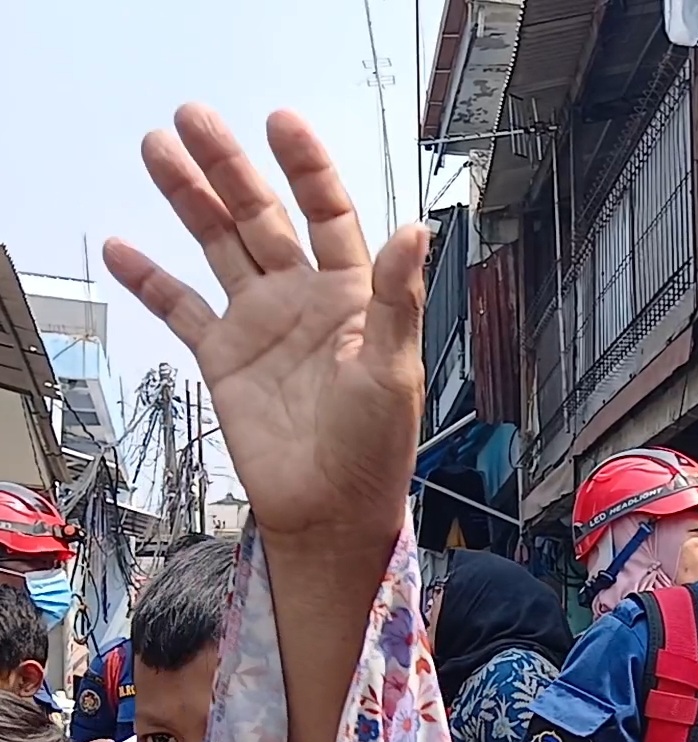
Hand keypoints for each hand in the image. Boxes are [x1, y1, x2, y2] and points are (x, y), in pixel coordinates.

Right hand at [103, 105, 426, 551]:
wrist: (330, 509)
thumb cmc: (376, 446)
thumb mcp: (394, 368)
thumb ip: (396, 297)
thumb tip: (415, 232)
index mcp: (352, 295)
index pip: (329, 214)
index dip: (307, 168)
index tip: (282, 124)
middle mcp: (304, 299)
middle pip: (262, 216)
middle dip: (230, 166)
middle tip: (194, 118)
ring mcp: (261, 324)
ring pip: (219, 246)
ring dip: (190, 199)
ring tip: (158, 150)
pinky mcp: (225, 358)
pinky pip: (181, 308)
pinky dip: (151, 279)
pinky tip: (124, 246)